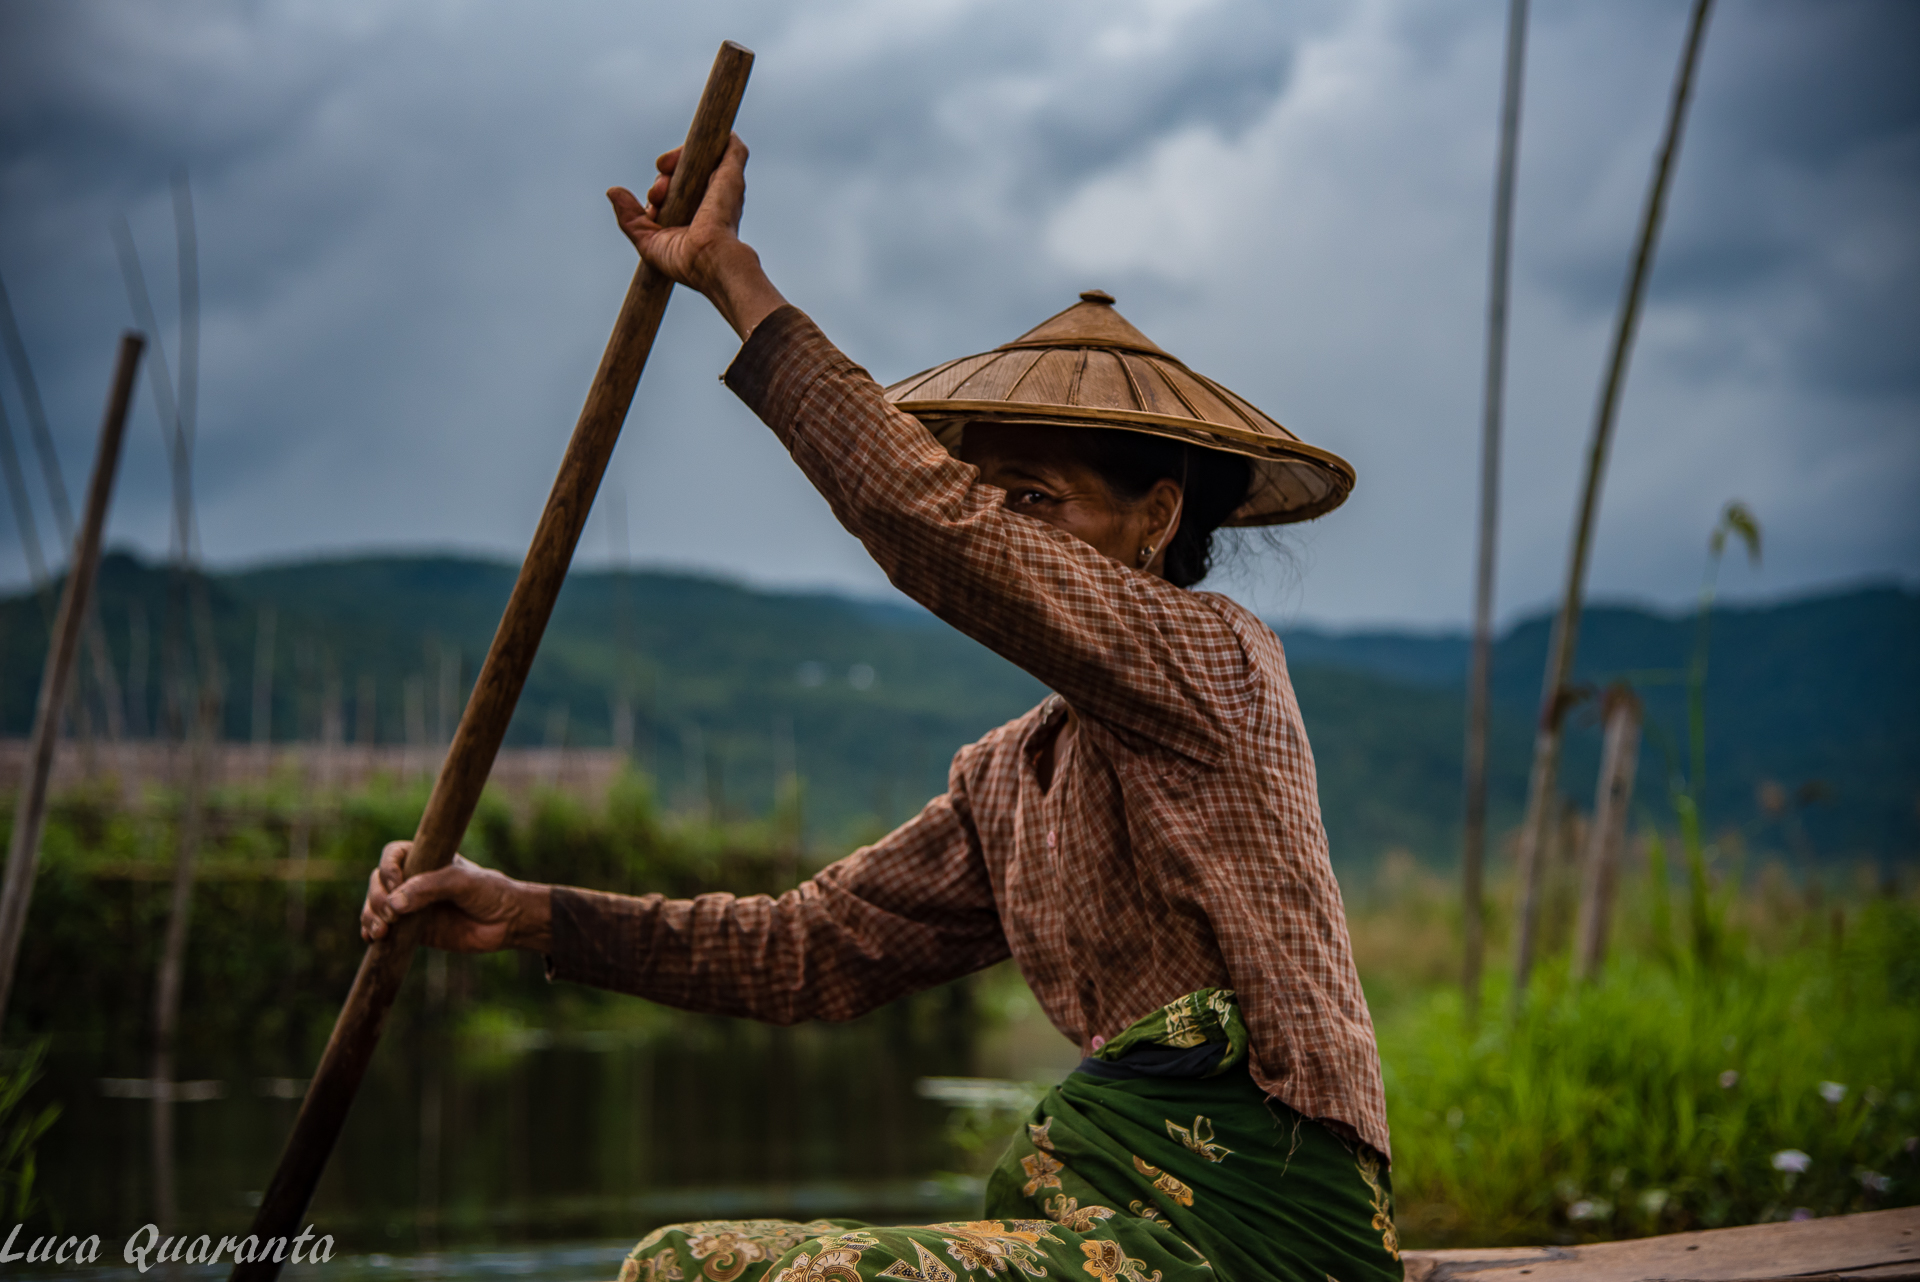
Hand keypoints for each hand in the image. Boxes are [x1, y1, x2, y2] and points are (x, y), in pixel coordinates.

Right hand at [359, 841, 551, 953]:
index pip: (393, 855)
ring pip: (376, 906)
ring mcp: (411, 906)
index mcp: (426, 860)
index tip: (396, 883)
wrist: (507, 922)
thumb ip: (428, 888)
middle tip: (390, 916)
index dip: (387, 867)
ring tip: (380, 932)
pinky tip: (372, 940)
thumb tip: (394, 904)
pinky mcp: (412, 930)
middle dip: (377, 898)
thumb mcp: (461, 882)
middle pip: (378, 882)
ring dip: (370, 917)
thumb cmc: (489, 892)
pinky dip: (371, 933)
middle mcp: (414, 881)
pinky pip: (384, 930)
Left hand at [607, 133, 787, 339]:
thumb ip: (630, 217)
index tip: (653, 203)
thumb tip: (613, 192)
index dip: (660, 189)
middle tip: (657, 190)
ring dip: (680, 154)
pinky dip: (717, 135)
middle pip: (688, 170)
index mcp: (698, 216)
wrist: (707, 260)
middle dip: (666, 171)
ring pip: (705, 154)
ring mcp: (724, 185)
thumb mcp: (647, 240)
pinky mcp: (732, 174)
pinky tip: (696, 138)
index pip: (677, 190)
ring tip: (664, 166)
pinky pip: (732, 145)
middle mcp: (712, 199)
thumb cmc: (683, 260)